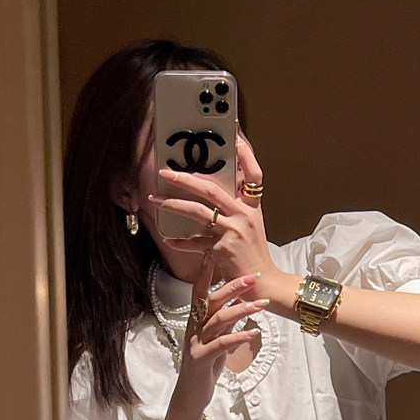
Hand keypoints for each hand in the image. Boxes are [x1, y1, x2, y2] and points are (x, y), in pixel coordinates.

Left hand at [149, 134, 278, 293]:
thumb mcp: (248, 227)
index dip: (246, 155)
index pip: (254, 175)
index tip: (235, 138)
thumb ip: (232, 211)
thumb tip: (206, 196)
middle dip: (185, 178)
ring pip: (199, 211)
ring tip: (156, 200)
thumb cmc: (252, 255)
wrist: (263, 282)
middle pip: (212, 189)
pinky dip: (180, 241)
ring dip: (173, 204)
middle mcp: (245, 215)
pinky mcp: (224, 248)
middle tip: (166, 172)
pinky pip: (195, 242)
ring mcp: (234, 230)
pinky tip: (169, 239)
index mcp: (252, 207)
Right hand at [173, 255, 267, 414]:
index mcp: (196, 321)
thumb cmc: (205, 366)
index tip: (216, 253)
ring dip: (241, 309)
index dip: (207, 272)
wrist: (192, 395)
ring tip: (261, 304)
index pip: (201, 292)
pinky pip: (221, 344)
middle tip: (253, 276)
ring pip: (218, 320)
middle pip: (212, 301)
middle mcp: (194, 328)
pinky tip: (254, 332)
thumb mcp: (217, 340)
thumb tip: (240, 306)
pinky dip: (238, 336)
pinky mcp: (201, 359)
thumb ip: (226, 323)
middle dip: (233, 287)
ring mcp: (196, 343)